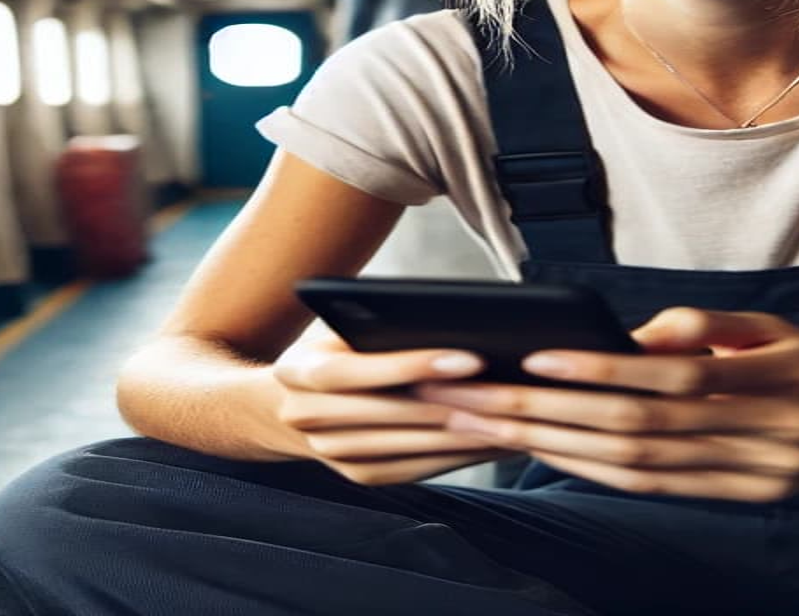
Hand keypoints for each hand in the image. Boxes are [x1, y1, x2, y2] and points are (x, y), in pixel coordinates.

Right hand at [272, 325, 516, 484]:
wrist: (284, 406)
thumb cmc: (329, 353)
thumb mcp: (338, 331)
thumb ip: (377, 328)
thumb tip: (450, 321)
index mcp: (299, 372)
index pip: (356, 371)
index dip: (412, 366)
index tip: (469, 358)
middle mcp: (308, 418)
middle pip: (392, 413)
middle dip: (456, 404)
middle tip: (510, 393)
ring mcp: (333, 455)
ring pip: (412, 445)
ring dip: (467, 434)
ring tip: (515, 416)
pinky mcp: (361, 477)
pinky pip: (419, 468)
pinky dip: (460, 455)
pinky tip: (495, 439)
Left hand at [412, 307, 798, 501]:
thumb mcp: (773, 326)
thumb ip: (705, 326)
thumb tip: (629, 334)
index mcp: (775, 380)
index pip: (674, 378)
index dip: (604, 370)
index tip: (538, 357)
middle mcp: (762, 435)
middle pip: (640, 430)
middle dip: (554, 414)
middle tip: (484, 396)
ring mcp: (750, 476)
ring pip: (638, 468)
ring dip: (559, 447)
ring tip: (495, 424)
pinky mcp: (737, 499)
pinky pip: (654, 489)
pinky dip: (596, 472)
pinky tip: (550, 451)